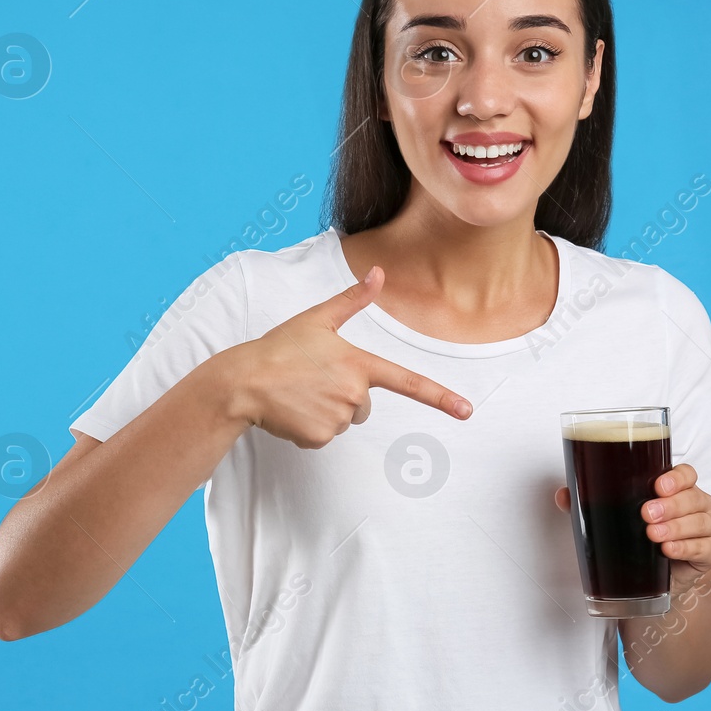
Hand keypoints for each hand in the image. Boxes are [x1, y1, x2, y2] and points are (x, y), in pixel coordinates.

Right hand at [222, 265, 473, 449]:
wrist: (243, 382)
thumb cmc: (280, 347)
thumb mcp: (317, 319)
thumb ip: (352, 299)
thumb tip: (378, 272)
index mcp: (359, 364)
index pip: (408, 382)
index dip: (441, 397)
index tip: (467, 411)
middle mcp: (354, 394)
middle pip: (364, 404)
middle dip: (343, 395)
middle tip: (312, 379)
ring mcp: (338, 418)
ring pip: (344, 420)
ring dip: (325, 409)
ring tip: (299, 393)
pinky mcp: (320, 438)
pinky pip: (324, 436)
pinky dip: (309, 426)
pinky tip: (291, 410)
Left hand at [553, 463, 710, 599]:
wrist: (654, 578)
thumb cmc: (639, 538)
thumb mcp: (615, 517)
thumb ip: (589, 503)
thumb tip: (563, 495)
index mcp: (677, 489)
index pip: (685, 474)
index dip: (676, 477)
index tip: (657, 485)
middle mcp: (696, 504)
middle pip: (694, 496)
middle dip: (670, 505)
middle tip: (646, 514)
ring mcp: (707, 528)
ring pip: (701, 521)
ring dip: (677, 527)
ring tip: (654, 534)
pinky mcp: (710, 553)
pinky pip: (705, 548)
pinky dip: (686, 548)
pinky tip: (669, 550)